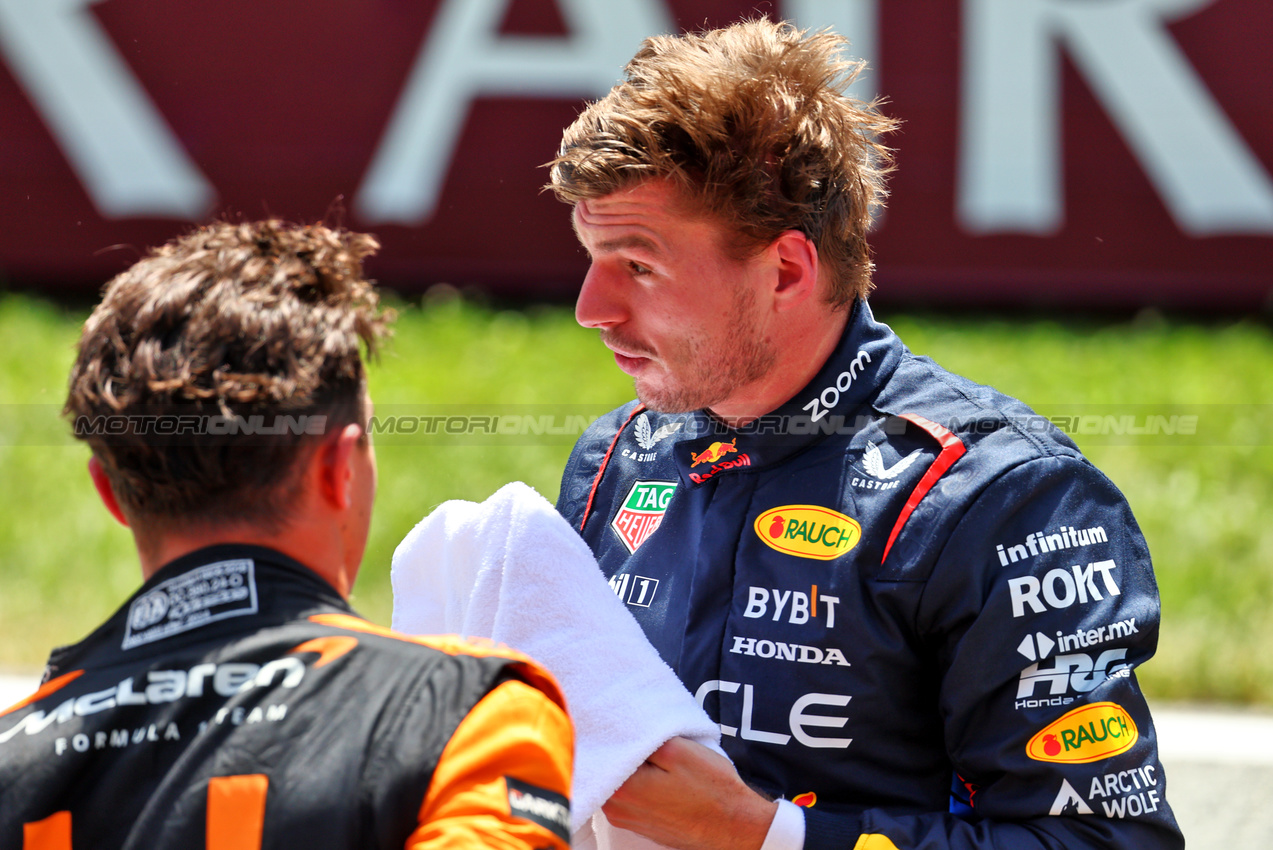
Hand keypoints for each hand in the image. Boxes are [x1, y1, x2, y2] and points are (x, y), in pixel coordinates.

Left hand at [602, 737, 778, 849]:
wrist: (735, 826)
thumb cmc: (711, 789)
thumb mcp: (677, 750)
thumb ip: (641, 738)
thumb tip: (618, 728)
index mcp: (621, 790)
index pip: (599, 752)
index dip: (608, 733)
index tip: (620, 720)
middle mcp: (616, 810)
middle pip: (605, 768)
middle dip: (619, 749)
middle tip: (642, 734)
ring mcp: (627, 820)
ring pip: (616, 782)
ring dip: (629, 766)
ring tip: (655, 755)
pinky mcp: (640, 824)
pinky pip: (628, 797)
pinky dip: (637, 782)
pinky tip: (658, 774)